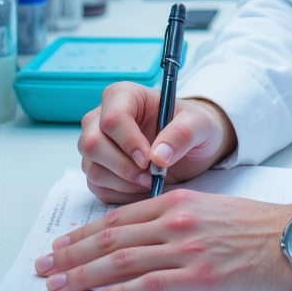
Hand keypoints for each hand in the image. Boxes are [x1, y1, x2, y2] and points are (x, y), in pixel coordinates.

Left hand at [33, 190, 291, 290]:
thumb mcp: (213, 211)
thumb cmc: (259, 229)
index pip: (119, 219)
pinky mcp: (198, 275)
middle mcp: (175, 222)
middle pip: (111, 239)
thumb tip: (146, 239)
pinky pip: (148, 285)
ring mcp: (185, 248)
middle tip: (44, 267)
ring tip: (57, 286)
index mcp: (178, 203)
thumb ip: (179, 220)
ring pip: (121, 261)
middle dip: (71, 255)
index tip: (60, 245)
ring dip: (83, 275)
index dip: (84, 234)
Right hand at [78, 83, 237, 203]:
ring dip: (122, 182)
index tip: (148, 160)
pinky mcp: (97, 168)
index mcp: (124, 96)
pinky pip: (97, 186)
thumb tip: (158, 156)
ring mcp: (97, 144)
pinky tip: (141, 188)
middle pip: (92, 144)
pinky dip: (120, 194)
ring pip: (92, 168)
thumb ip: (182, 133)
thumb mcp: (199, 125)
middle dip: (122, 167)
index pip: (112, 118)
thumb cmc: (192, 127)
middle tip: (150, 177)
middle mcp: (101, 118)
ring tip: (150, 181)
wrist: (192, 147)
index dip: (128, 142)